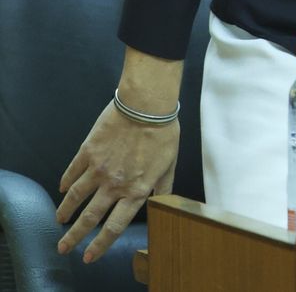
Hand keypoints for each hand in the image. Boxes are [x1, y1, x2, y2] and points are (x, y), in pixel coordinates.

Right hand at [57, 101, 179, 262]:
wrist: (146, 107)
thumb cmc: (163, 134)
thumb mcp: (169, 165)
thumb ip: (163, 188)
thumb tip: (161, 204)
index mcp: (135, 190)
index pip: (115, 226)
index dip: (101, 244)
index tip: (89, 256)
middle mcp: (114, 184)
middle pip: (90, 217)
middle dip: (75, 236)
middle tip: (64, 248)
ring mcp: (98, 169)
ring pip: (76, 197)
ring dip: (66, 211)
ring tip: (59, 221)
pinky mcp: (88, 152)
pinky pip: (72, 172)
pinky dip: (66, 182)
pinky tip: (62, 189)